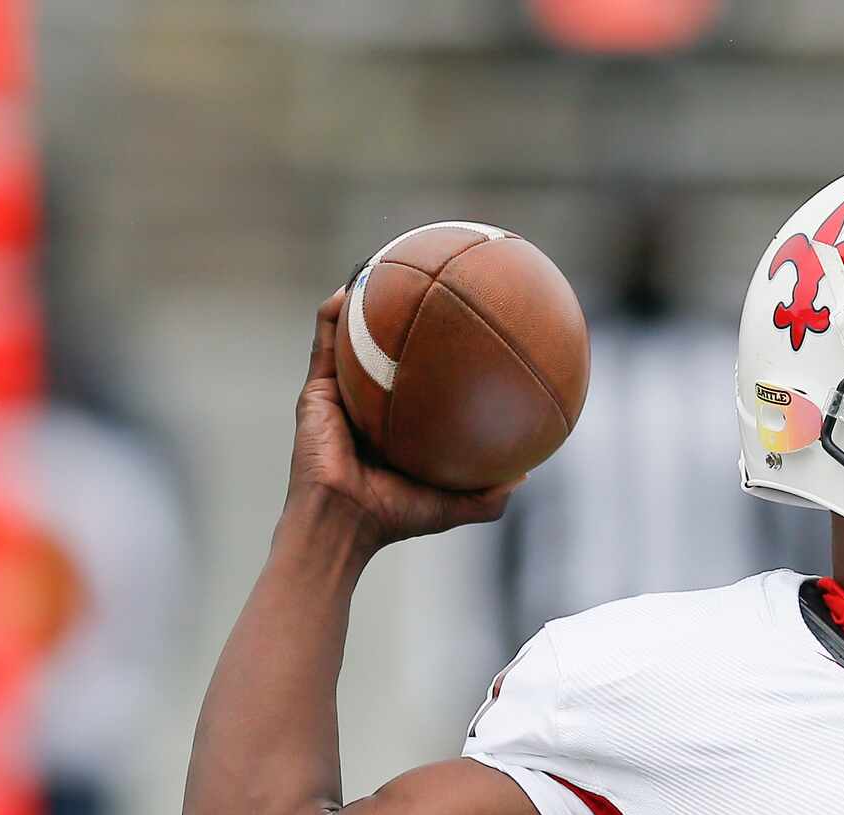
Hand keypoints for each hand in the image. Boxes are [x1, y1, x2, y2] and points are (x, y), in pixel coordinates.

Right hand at [286, 289, 519, 550]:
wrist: (341, 523)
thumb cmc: (394, 518)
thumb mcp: (455, 506)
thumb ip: (489, 494)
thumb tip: (526, 473)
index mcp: (399, 426)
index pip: (423, 379)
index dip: (441, 351)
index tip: (465, 324)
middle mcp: (370, 404)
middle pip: (389, 347)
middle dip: (404, 311)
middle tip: (430, 279)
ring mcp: (341, 394)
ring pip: (353, 335)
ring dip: (365, 298)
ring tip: (386, 262)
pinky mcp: (316, 389)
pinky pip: (325, 340)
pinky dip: (335, 310)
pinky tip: (352, 283)